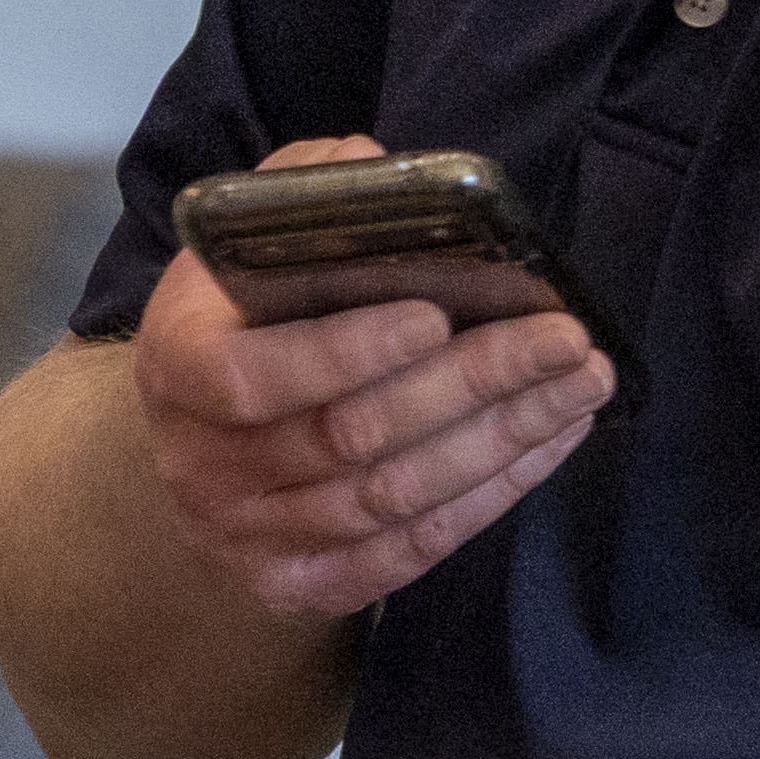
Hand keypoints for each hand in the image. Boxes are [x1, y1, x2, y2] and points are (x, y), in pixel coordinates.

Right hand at [131, 139, 613, 620]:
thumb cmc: (241, 319)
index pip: (255, 379)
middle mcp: (205, 465)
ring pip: (395, 499)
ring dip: (502, 441)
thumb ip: (303, 195)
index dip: (348, 353)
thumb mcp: (247, 243)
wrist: (197, 438)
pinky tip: (549, 441)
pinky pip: (411, 552)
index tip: (438, 315)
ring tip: (580, 386)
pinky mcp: (299, 584)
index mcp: (179, 365)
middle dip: (472, 386)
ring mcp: (250, 537)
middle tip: (563, 341)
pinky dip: (490, 497)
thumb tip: (382, 174)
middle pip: (351, 438)